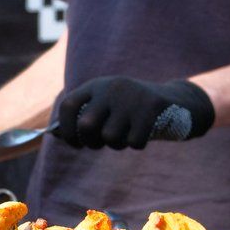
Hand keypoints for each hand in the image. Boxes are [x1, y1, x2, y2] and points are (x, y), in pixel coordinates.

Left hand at [56, 77, 214, 149]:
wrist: (175, 100)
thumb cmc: (131, 110)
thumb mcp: (106, 106)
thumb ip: (83, 117)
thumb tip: (54, 134)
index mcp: (96, 85)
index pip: (68, 106)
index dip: (66, 129)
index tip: (74, 143)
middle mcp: (111, 88)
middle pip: (86, 126)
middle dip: (90, 142)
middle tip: (99, 144)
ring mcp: (131, 97)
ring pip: (110, 138)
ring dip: (117, 144)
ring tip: (125, 135)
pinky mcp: (150, 109)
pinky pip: (133, 142)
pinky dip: (136, 144)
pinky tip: (143, 133)